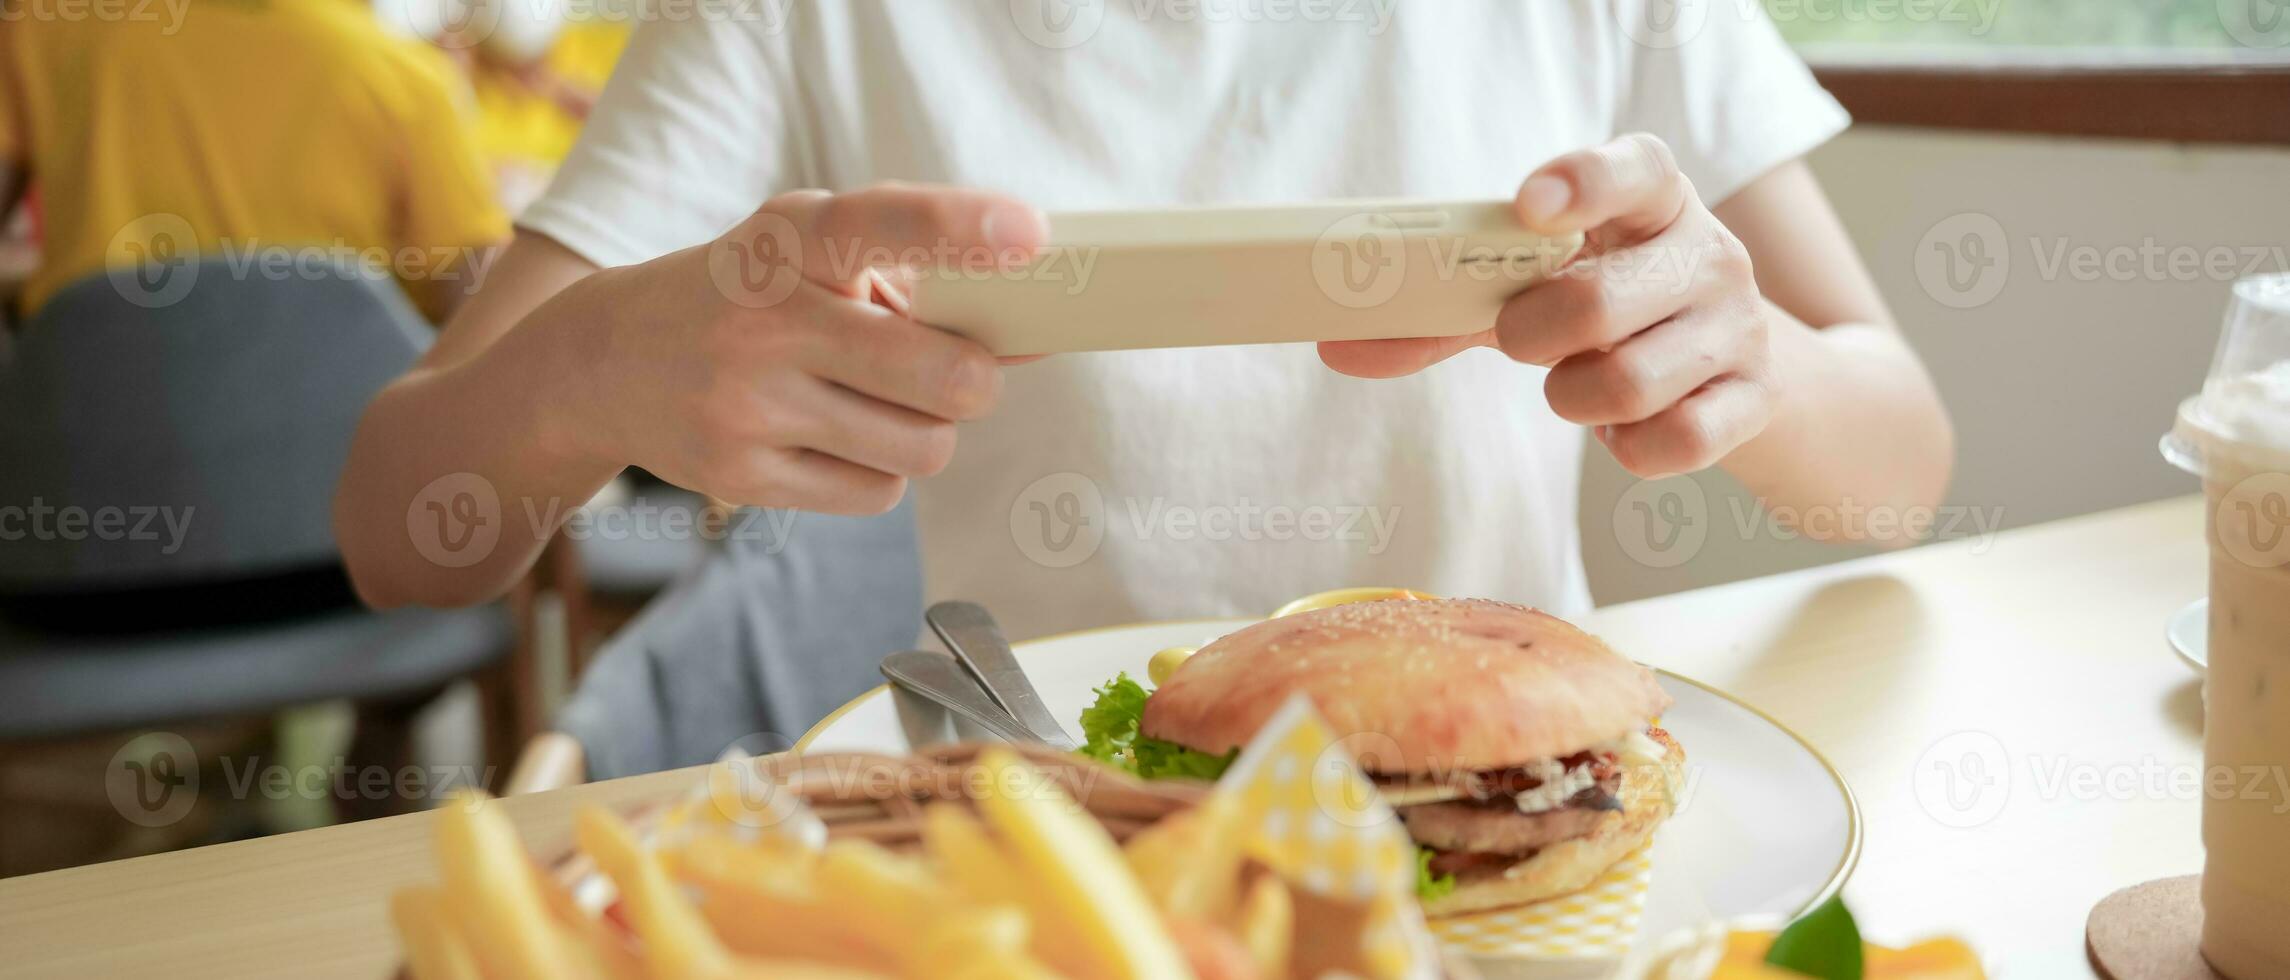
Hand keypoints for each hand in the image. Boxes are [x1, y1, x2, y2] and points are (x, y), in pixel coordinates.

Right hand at [555, 184, 1046, 512]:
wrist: (604, 361)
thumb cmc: (749, 297)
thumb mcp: (809, 250)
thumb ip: (914, 276)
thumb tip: (1032, 336)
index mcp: (791, 240)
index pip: (878, 222)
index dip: (958, 227)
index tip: (1029, 235)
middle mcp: (767, 319)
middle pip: (943, 376)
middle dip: (975, 381)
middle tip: (961, 373)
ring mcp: (748, 404)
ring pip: (921, 446)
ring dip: (926, 430)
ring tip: (878, 403)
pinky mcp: (741, 475)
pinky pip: (878, 493)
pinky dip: (879, 470)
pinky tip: (833, 437)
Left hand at [1320, 133, 1776, 477]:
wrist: (1732, 364)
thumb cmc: (1609, 308)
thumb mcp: (1535, 290)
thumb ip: (1443, 311)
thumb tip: (1336, 347)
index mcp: (1653, 199)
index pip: (1634, 168)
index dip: (1580, 182)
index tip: (1526, 207)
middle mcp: (1709, 252)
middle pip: (1598, 303)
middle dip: (1534, 335)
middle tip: (1523, 341)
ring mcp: (1740, 327)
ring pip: (1627, 382)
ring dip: (1573, 398)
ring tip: (1576, 383)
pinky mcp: (1754, 400)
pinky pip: (1671, 442)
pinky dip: (1627, 448)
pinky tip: (1625, 427)